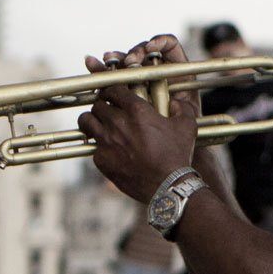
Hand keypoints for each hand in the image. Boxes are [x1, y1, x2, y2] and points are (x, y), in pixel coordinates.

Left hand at [78, 35, 199, 201]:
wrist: (167, 185)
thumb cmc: (177, 154)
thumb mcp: (186, 126)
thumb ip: (181, 108)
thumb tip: (176, 101)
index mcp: (136, 109)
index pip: (112, 88)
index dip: (111, 89)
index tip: (112, 92)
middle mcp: (117, 122)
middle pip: (97, 104)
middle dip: (102, 105)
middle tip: (107, 110)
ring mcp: (106, 141)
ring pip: (86, 121)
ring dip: (91, 120)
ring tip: (97, 124)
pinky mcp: (101, 159)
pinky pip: (93, 146)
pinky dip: (98, 145)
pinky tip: (107, 149)